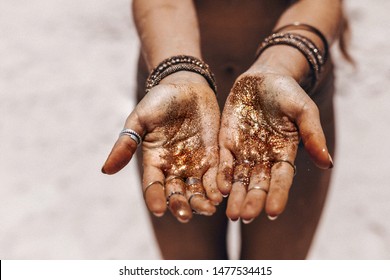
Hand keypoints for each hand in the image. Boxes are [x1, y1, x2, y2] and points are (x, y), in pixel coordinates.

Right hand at [102, 72, 222, 222]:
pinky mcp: (214, 156)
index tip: (159, 210)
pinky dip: (219, 185)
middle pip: (178, 194)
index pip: (154, 186)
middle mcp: (175, 168)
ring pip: (199, 190)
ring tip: (209, 208)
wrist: (186, 87)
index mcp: (155, 162)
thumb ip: (126, 144)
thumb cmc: (159, 101)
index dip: (155, 198)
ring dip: (203, 201)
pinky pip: (217, 175)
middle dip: (181, 206)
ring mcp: (195, 163)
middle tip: (185, 215)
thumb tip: (105, 171)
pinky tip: (223, 192)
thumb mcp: (140, 120)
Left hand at [217, 73, 331, 221]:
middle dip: (252, 200)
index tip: (273, 213)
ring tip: (230, 214)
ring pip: (239, 178)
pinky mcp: (226, 142)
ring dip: (234, 196)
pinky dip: (221, 175)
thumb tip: (327, 163)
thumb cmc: (287, 92)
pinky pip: (223, 162)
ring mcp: (244, 151)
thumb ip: (313, 134)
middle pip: (258, 184)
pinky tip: (219, 188)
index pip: (281, 179)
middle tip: (246, 217)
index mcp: (284, 152)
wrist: (262, 77)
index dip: (278, 195)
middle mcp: (263, 157)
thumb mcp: (304, 110)